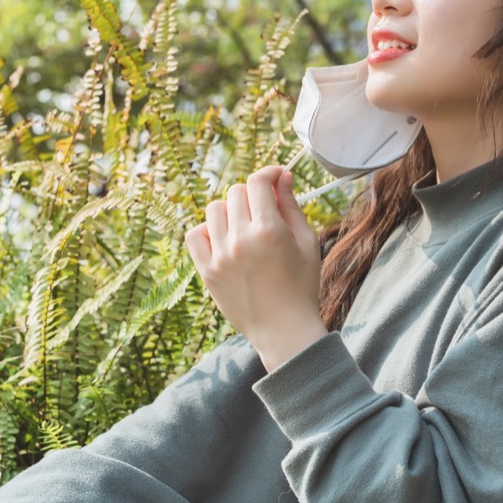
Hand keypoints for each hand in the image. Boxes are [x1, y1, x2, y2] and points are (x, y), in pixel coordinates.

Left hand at [185, 166, 326, 371]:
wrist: (284, 329)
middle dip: (253, 195)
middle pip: (236, 192)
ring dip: (231, 210)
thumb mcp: (307, 242)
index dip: (268, 173)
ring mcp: (220, 256)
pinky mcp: (207, 271)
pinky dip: (208, 230)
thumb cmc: (302, 285)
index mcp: (269, 231)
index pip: (258, 182)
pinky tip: (224, 239)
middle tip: (265, 210)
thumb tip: (282, 176)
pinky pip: (195, 234)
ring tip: (245, 227)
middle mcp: (241, 240)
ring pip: (215, 209)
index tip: (275, 177)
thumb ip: (292, 206)